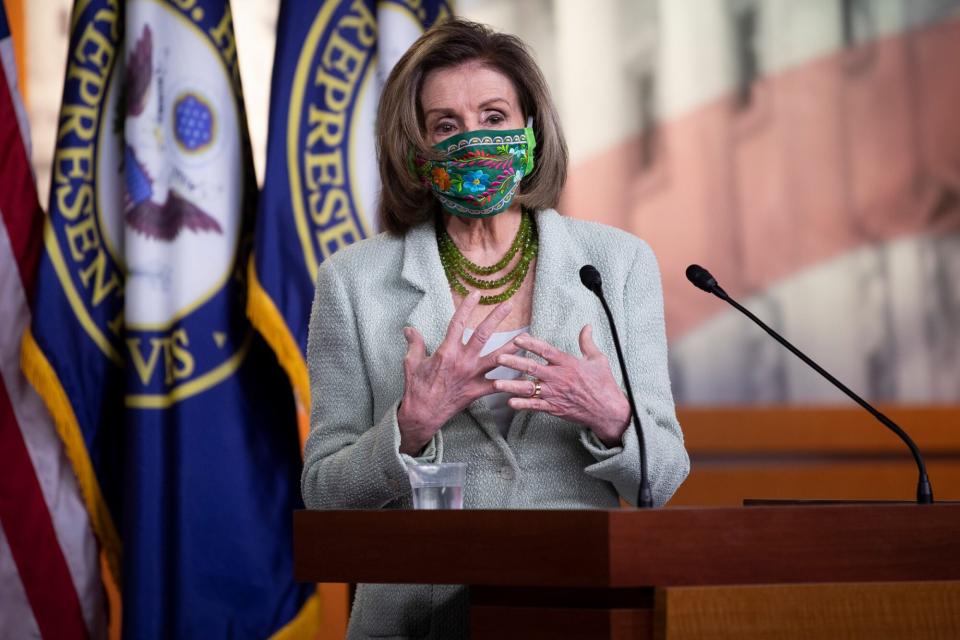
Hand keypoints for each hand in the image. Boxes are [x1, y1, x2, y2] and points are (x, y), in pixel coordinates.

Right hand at [397, 292, 518, 454]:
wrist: (422, 414)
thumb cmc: (416, 387)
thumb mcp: (411, 362)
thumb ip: (414, 343)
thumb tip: (409, 329)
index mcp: (446, 351)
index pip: (458, 323)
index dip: (467, 307)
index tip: (476, 294)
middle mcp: (462, 361)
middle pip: (483, 334)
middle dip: (496, 317)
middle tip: (508, 304)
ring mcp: (472, 376)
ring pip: (496, 358)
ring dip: (511, 347)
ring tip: (525, 337)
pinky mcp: (477, 391)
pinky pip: (498, 385)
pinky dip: (511, 381)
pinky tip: (523, 376)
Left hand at [493, 325, 630, 446]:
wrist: (608, 410)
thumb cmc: (604, 383)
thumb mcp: (598, 359)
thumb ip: (587, 342)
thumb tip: (586, 326)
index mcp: (568, 363)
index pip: (546, 351)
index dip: (532, 344)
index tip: (518, 338)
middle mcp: (559, 378)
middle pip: (533, 368)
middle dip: (514, 362)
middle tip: (498, 358)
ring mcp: (555, 394)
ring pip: (529, 389)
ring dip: (512, 386)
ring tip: (496, 383)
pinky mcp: (555, 408)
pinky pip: (535, 406)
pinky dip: (522, 405)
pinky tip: (509, 402)